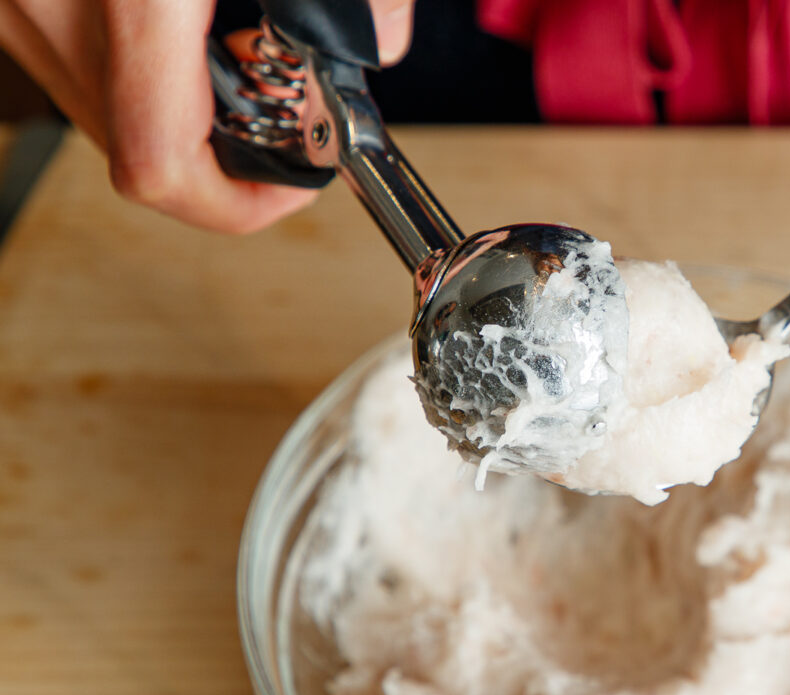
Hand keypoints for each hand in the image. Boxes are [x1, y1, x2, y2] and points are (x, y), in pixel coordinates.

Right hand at [0, 0, 414, 231]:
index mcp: (133, 1)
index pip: (163, 170)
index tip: (293, 191)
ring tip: (236, 61)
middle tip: (280, 118)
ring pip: (104, 113)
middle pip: (141, 153)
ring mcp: (16, 10)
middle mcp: (50, 11)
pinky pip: (80, 63)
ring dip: (179, 112)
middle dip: (223, 154)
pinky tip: (183, 29)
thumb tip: (382, 46)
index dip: (238, 208)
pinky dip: (140, 69)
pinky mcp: (10, 2)